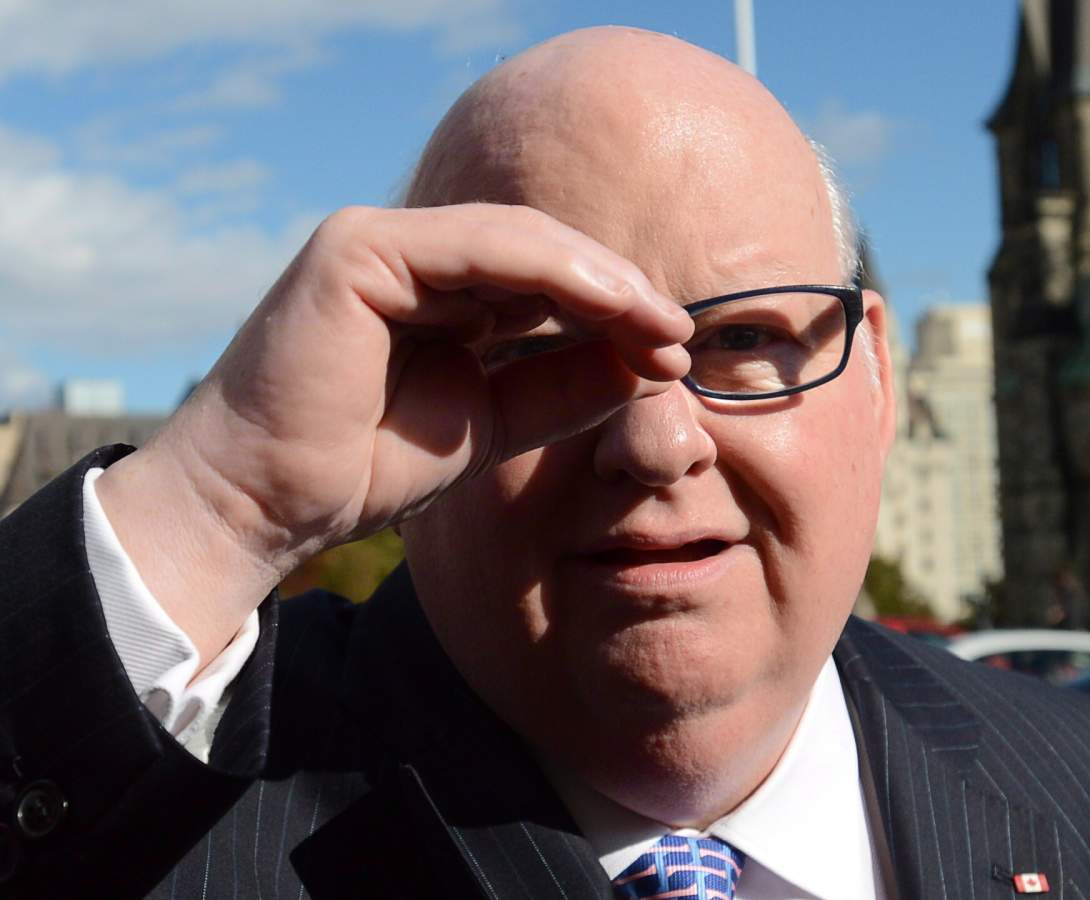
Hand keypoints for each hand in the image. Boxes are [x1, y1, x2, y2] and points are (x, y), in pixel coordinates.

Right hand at [97, 204, 691, 663]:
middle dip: (620, 293)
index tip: (674, 353)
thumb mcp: (492, 424)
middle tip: (681, 336)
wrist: (265, 503)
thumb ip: (560, 388)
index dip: (615, 311)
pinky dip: (555, 271)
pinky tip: (613, 304)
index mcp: (436, 292)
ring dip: (602, 281)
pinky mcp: (361, 248)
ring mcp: (383, 242)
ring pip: (520, 241)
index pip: (544, 281)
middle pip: (542, 253)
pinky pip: (480, 246)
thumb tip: (645, 361)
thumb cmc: (363, 467)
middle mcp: (411, 255)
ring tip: (662, 324)